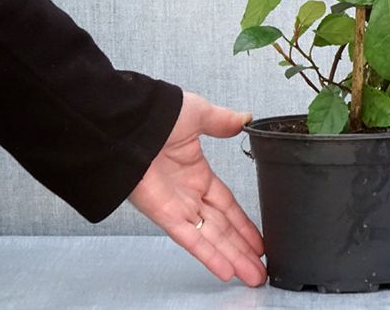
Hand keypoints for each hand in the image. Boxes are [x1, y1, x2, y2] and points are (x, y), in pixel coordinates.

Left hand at [128, 90, 265, 286]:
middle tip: (260, 268)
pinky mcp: (164, 215)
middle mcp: (188, 193)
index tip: (258, 238)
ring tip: (253, 276)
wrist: (130, 123)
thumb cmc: (158, 114)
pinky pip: (191, 239)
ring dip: (233, 257)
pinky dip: (208, 255)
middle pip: (222, 227)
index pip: (227, 204)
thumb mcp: (198, 113)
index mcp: (197, 172)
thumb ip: (222, 122)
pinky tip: (226, 270)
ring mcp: (177, 206)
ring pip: (211, 238)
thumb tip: (245, 119)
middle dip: (242, 248)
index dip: (243, 223)